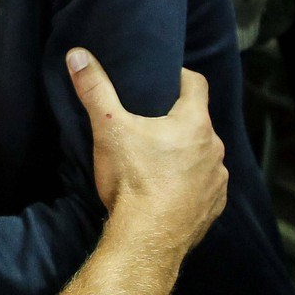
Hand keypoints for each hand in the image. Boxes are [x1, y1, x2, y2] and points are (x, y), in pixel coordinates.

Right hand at [67, 49, 226, 253]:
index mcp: (194, 123)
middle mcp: (214, 149)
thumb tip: (78, 54)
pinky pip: (205, 187)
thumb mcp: (108, 128)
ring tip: (158, 160)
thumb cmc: (132, 180)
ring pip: (204, 156)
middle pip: (199, 122)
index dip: (181, 77)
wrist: (147, 240)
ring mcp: (216, 181)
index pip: (196, 84)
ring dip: (187, 154)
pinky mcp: (213, 208)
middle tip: (151, 123)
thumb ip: (94, 89)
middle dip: (178, 120)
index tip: (165, 79)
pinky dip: (190, 184)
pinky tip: (168, 191)